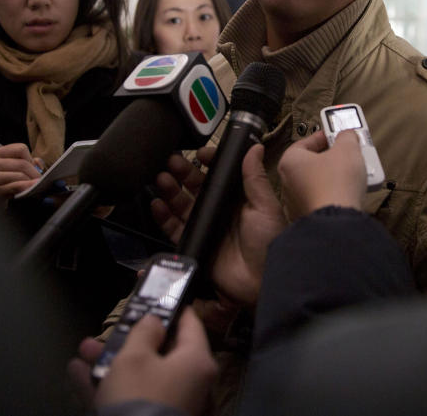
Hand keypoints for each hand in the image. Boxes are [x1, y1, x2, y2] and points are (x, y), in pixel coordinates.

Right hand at [0, 143, 44, 208]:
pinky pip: (15, 187)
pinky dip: (26, 187)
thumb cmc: (4, 180)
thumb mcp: (13, 167)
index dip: (30, 158)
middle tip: (39, 180)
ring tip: (34, 185)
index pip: (21, 149)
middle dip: (34, 173)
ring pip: (20, 175)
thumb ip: (27, 161)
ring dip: (31, 181)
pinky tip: (30, 189)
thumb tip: (38, 163)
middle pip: (22, 163)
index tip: (32, 168)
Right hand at [70, 308, 217, 415]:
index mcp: (197, 361)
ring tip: (85, 350)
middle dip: (130, 337)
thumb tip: (155, 319)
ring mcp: (170, 403)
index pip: (190, 323)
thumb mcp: (136, 356)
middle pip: (161, 350)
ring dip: (111, 361)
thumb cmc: (138, 396)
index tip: (156, 292)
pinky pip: (129, 397)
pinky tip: (77, 374)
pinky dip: (106, 386)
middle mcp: (189, 382)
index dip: (171, 305)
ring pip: (140, 374)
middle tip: (112, 325)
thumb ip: (144, 330)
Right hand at [151, 144, 286, 307]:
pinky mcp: (195, 242)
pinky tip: (157, 204)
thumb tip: (255, 147)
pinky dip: (163, 216)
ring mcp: (206, 226)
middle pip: (196, 186)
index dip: (208, 162)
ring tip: (162, 178)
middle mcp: (220, 209)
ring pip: (182, 204)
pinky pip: (174, 228)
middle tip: (172, 161)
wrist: (261, 280)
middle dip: (183, 172)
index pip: (219, 174)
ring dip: (171, 190)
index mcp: (238, 197)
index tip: (200, 153)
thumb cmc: (269, 241)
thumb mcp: (265, 206)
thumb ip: (254, 177)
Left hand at [278, 130, 366, 220]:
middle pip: (311, 163)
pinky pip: (322, 199)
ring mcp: (297, 202)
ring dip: (334, 176)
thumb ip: (346, 137)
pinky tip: (349, 192)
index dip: (323, 136)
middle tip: (347, 154)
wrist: (337, 222)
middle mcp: (288, 183)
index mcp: (290, 162)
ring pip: (317, 183)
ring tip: (353, 173)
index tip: (336, 136)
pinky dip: (334, 194)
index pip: (305, 142)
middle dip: (331, 157)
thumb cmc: (335, 184)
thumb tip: (347, 135)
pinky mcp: (309, 217)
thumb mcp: (347, 150)